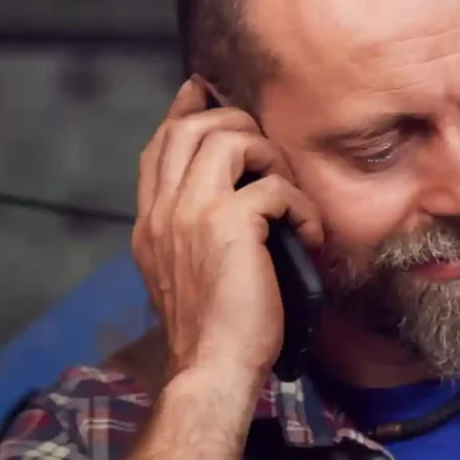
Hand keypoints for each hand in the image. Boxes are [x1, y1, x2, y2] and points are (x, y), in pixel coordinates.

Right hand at [132, 78, 324, 390]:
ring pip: (228, 139)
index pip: (158, 146)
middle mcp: (163, 211)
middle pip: (191, 127)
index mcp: (150, 222)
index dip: (184, 111)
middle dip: (237, 123)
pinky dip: (302, 205)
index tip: (203, 91)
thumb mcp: (187, 274)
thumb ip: (193, 232)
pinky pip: (274, 185)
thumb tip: (229, 200)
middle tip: (270, 151)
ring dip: (271, 157)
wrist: (212, 368)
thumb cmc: (214, 331)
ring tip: (290, 194)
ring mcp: (191, 214)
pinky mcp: (229, 225)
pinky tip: (310, 233)